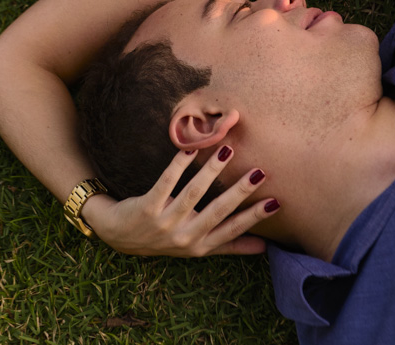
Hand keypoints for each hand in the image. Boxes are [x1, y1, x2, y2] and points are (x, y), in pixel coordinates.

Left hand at [81, 147, 280, 256]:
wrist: (119, 236)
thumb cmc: (164, 238)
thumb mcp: (197, 246)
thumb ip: (229, 245)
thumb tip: (264, 247)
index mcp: (199, 246)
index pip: (231, 230)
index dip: (253, 218)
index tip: (275, 202)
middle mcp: (183, 237)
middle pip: (216, 213)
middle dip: (239, 193)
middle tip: (259, 172)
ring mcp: (164, 223)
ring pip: (192, 194)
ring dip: (211, 172)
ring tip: (226, 151)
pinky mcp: (147, 208)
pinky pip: (165, 182)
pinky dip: (179, 164)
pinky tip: (190, 148)